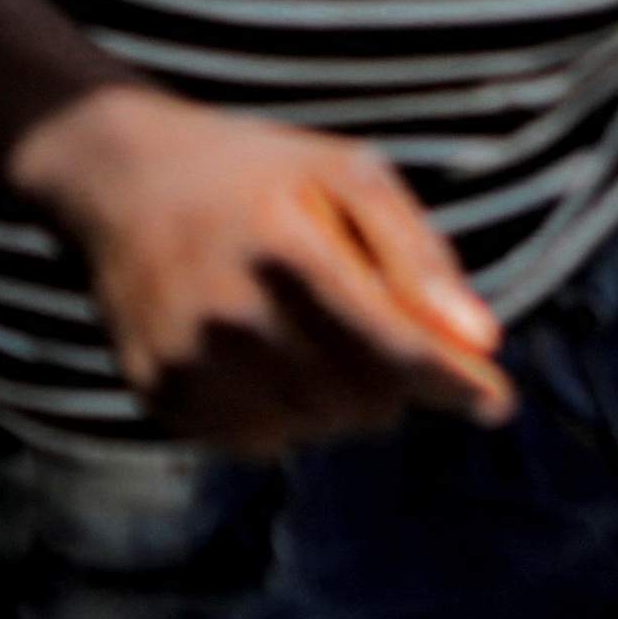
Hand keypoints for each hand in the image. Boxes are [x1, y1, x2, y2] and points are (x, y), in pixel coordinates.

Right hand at [5, 81, 512, 453]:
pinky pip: (261, 443)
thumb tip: (483, 343)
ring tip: (308, 332)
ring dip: (337, 397)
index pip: (394, 351)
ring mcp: (187, 362)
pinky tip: (263, 356)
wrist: (122, 180)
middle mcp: (228, 314)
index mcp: (282, 248)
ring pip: (316, 430)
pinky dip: (283, 413)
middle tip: (373, 328)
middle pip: (363, 402)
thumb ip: (420, 258)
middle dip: (391, 377)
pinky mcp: (160, 396)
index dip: (456, 386)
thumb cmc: (257, 175)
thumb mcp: (348, 175)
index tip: (494, 403)